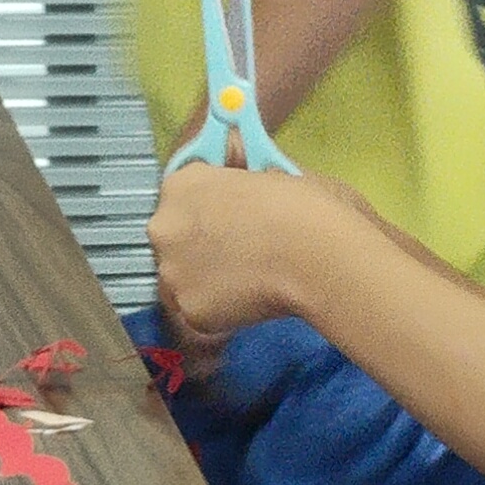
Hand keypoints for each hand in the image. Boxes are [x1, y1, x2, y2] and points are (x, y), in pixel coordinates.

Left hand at [148, 157, 368, 342]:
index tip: (235, 218)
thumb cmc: (309, 207)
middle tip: (246, 254)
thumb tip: (254, 183)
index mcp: (183, 182)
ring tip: (253, 283)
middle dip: (204, 246)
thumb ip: (250, 180)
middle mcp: (164, 225)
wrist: (320, 257)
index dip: (211, 208)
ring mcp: (172, 272)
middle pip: (176, 238)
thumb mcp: (277, 172)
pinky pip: (202, 312)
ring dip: (211, 280)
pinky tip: (254, 304)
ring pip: (186, 279)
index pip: (183, 195)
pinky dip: (224, 312)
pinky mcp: (189, 311)